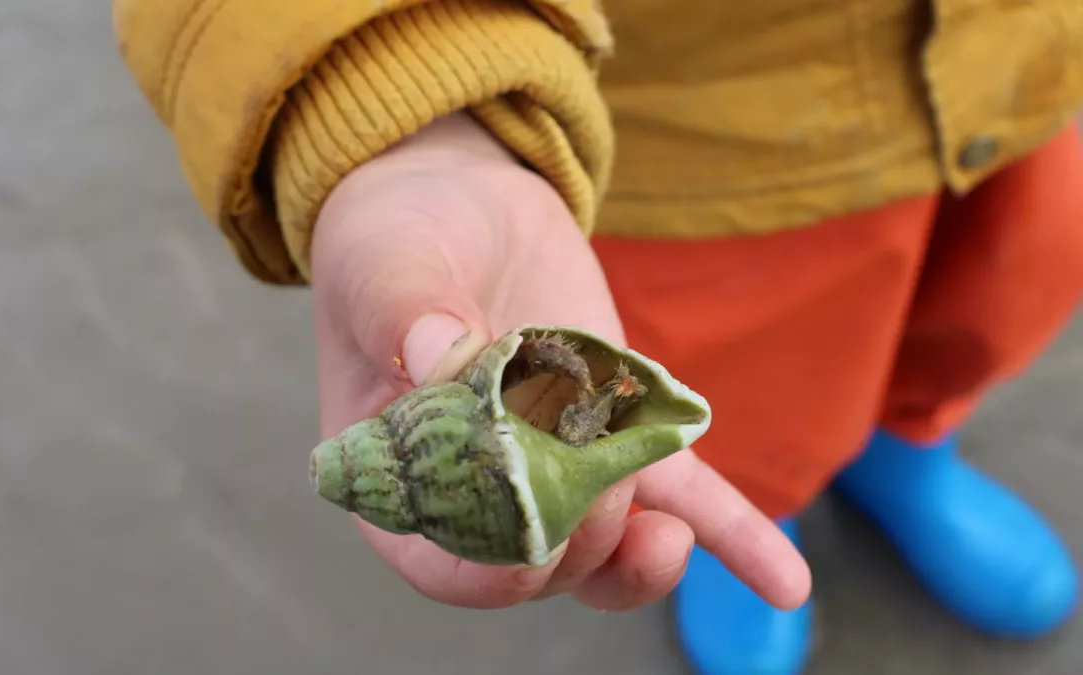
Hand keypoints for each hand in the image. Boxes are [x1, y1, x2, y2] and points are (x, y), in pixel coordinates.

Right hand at [309, 111, 810, 611]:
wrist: (465, 206)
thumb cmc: (398, 239)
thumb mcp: (387, 259)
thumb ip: (405, 309)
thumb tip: (442, 354)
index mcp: (405, 471)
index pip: (442, 560)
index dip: (493, 565)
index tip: (536, 527)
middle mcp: (480, 486)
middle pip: (535, 565)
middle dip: (579, 548)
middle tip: (602, 489)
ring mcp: (556, 463)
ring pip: (606, 549)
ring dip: (642, 560)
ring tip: (668, 539)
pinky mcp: (618, 430)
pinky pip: (679, 492)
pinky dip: (732, 535)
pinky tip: (783, 581)